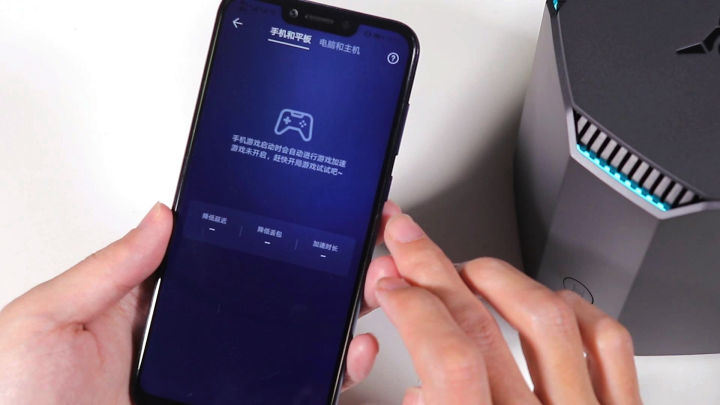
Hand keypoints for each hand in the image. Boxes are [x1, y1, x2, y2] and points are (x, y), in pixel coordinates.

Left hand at [0, 202, 399, 402]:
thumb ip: (106, 270)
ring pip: (281, 356)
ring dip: (326, 332)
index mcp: (144, 315)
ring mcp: (208, 387)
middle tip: (350, 262)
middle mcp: (184, 350)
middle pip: (261, 310)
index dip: (260, 248)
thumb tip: (159, 218)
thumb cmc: (18, 401)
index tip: (300, 226)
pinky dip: (318, 383)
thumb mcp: (47, 320)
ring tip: (359, 304)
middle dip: (311, 287)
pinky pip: (281, 396)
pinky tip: (341, 365)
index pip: (216, 270)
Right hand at [367, 214, 641, 404]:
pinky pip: (607, 343)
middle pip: (482, 326)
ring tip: (466, 267)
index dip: (411, 305)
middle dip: (432, 269)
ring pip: (546, 319)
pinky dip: (573, 306)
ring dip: (496, 278)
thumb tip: (416, 390)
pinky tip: (545, 297)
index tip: (389, 282)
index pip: (447, 357)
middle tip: (407, 239)